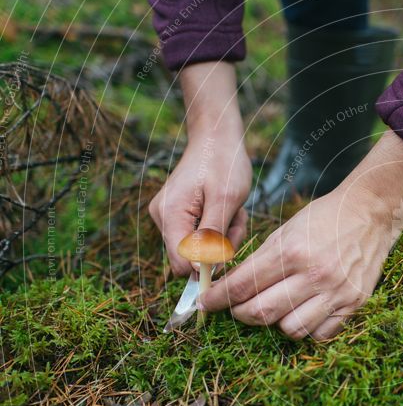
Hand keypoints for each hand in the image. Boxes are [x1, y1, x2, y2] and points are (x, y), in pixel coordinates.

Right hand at [149, 135, 250, 275]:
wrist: (216, 137)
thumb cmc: (224, 163)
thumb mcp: (226, 200)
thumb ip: (212, 235)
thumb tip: (201, 269)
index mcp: (170, 215)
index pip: (181, 264)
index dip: (206, 266)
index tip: (229, 249)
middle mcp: (163, 218)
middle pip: (192, 257)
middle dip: (219, 245)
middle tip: (235, 219)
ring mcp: (169, 217)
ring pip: (200, 248)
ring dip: (224, 234)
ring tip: (233, 210)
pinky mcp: (179, 215)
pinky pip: (202, 235)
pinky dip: (220, 227)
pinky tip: (226, 209)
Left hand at [198, 131, 402, 339]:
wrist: (370, 213)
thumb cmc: (324, 218)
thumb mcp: (286, 231)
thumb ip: (259, 261)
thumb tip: (228, 286)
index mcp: (292, 251)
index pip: (243, 285)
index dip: (217, 298)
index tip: (206, 303)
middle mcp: (314, 275)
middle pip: (262, 312)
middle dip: (240, 314)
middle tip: (236, 308)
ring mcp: (336, 292)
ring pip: (290, 329)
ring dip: (275, 323)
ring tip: (275, 308)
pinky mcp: (353, 303)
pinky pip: (320, 334)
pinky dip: (306, 329)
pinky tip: (302, 313)